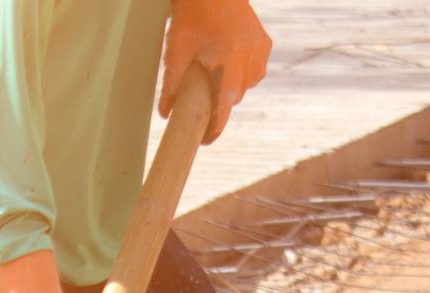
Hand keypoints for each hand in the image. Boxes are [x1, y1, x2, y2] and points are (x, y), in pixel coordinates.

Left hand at [159, 0, 268, 143]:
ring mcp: (260, 56)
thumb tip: (165, 114)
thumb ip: (172, 84)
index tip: (203, 141)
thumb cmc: (192, 15)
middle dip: (217, 101)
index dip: (212, 131)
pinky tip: (227, 57)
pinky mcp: (264, 46)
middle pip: (232, 99)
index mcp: (228, 70)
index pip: (223, 113)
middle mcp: (249, 67)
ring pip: (244, 85)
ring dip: (229, 84)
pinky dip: (240, 69)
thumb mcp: (176, 50)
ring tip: (213, 70)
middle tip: (199, 97)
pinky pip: (252, 69)